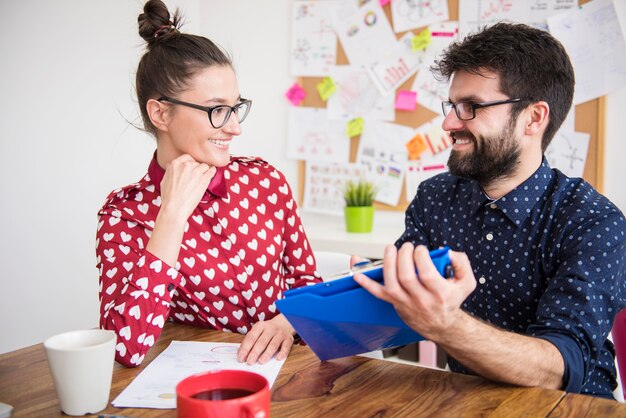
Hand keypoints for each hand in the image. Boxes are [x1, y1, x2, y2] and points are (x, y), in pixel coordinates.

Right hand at [159, 154, 215, 220]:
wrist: (174, 208)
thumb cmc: (168, 198)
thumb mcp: (164, 180)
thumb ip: (170, 171)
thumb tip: (171, 166)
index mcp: (175, 164)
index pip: (187, 157)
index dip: (191, 163)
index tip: (192, 168)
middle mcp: (186, 165)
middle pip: (196, 162)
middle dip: (197, 169)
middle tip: (196, 177)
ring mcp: (196, 172)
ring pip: (205, 166)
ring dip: (204, 171)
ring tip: (202, 178)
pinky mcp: (204, 179)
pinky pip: (212, 171)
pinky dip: (213, 172)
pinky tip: (212, 174)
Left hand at [237, 314, 294, 364]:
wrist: (284, 323)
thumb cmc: (267, 331)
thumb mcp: (257, 331)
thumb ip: (249, 341)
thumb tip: (240, 354)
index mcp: (260, 326)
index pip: (251, 337)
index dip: (245, 348)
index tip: (241, 358)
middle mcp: (271, 328)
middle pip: (262, 341)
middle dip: (255, 352)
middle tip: (250, 361)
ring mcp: (280, 333)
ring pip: (273, 344)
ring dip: (267, 354)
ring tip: (261, 361)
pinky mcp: (289, 339)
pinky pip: (286, 346)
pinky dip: (282, 353)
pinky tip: (278, 358)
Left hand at [353, 243, 475, 340]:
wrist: (442, 325)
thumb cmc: (451, 300)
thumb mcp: (466, 282)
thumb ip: (462, 264)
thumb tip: (449, 252)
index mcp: (440, 293)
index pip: (426, 273)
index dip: (420, 257)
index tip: (420, 249)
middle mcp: (422, 300)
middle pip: (406, 277)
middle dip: (403, 257)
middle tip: (406, 246)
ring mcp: (406, 303)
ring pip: (392, 284)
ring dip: (387, 264)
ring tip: (391, 249)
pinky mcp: (395, 303)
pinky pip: (378, 294)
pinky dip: (366, 284)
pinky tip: (357, 273)